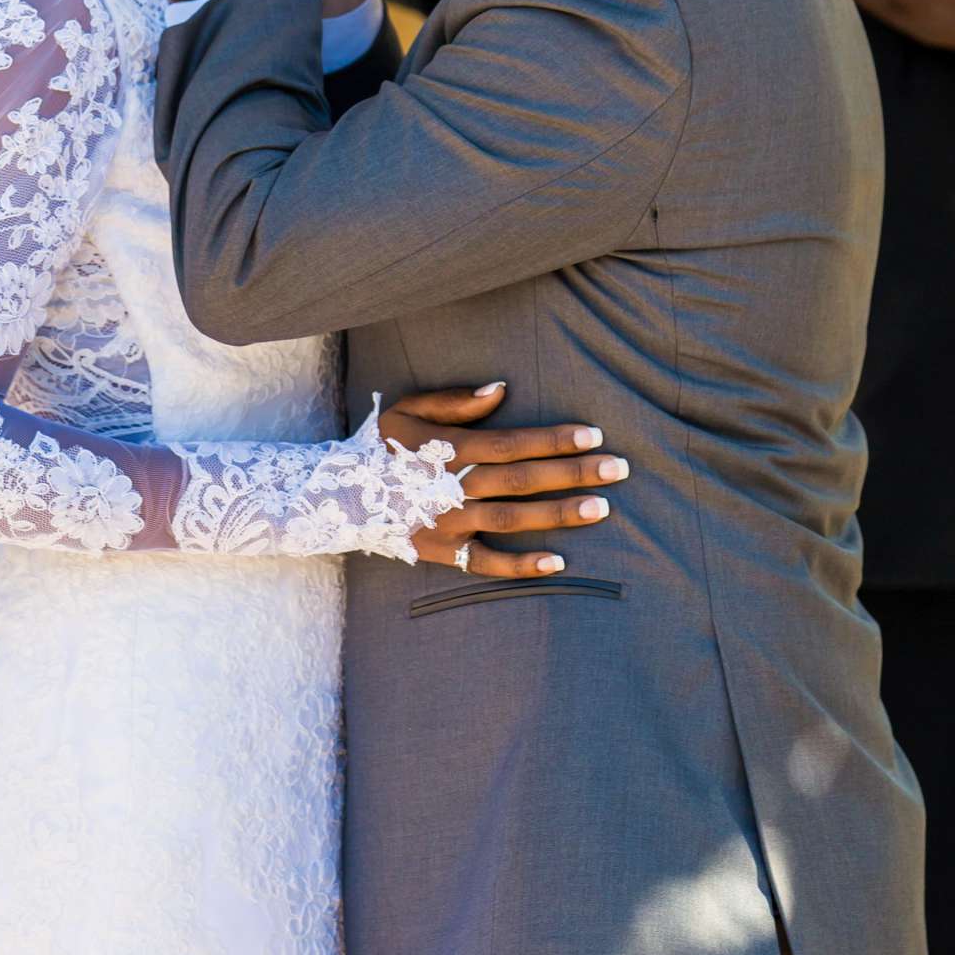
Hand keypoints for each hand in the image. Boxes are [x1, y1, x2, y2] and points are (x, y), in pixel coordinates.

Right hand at [379, 384, 627, 576]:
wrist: (336, 498)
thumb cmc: (380, 447)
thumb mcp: (408, 411)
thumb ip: (455, 402)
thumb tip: (501, 389)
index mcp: (449, 449)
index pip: (513, 443)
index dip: (554, 439)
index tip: (593, 436)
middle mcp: (453, 487)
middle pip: (523, 480)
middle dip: (573, 473)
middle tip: (619, 470)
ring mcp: (449, 523)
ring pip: (513, 519)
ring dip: (560, 514)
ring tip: (602, 508)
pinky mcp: (444, 552)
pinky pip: (487, 564)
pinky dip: (522, 565)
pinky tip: (559, 562)